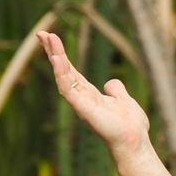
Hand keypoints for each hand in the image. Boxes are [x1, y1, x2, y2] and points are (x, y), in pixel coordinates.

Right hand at [37, 30, 151, 157]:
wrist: (134, 141)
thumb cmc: (130, 126)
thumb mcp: (123, 100)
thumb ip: (116, 90)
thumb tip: (110, 82)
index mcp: (89, 94)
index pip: (70, 70)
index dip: (60, 54)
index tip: (50, 37)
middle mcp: (81, 97)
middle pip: (63, 70)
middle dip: (52, 51)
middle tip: (40, 33)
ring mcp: (80, 103)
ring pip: (63, 77)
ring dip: (55, 57)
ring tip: (48, 39)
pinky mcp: (83, 109)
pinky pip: (68, 90)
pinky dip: (62, 75)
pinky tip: (57, 60)